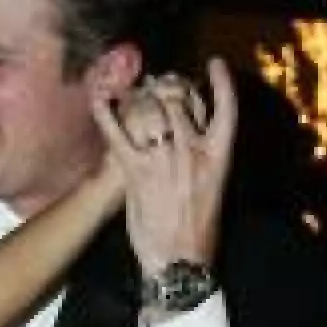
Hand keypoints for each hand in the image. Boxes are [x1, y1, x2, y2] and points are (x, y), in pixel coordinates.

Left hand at [94, 58, 236, 275]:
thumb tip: (195, 136)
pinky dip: (105, 111)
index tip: (214, 65)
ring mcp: (162, 158)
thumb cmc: (199, 230)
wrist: (178, 262)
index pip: (225, 108)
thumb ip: (206, 158)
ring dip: (140, 96)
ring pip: (150, 107)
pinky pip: (116, 132)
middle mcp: (191, 151)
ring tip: (136, 94)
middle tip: (159, 86)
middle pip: (179, 100)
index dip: (221, 83)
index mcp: (218, 156)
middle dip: (168, 87)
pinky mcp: (135, 171)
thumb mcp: (215, 188)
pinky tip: (100, 97)